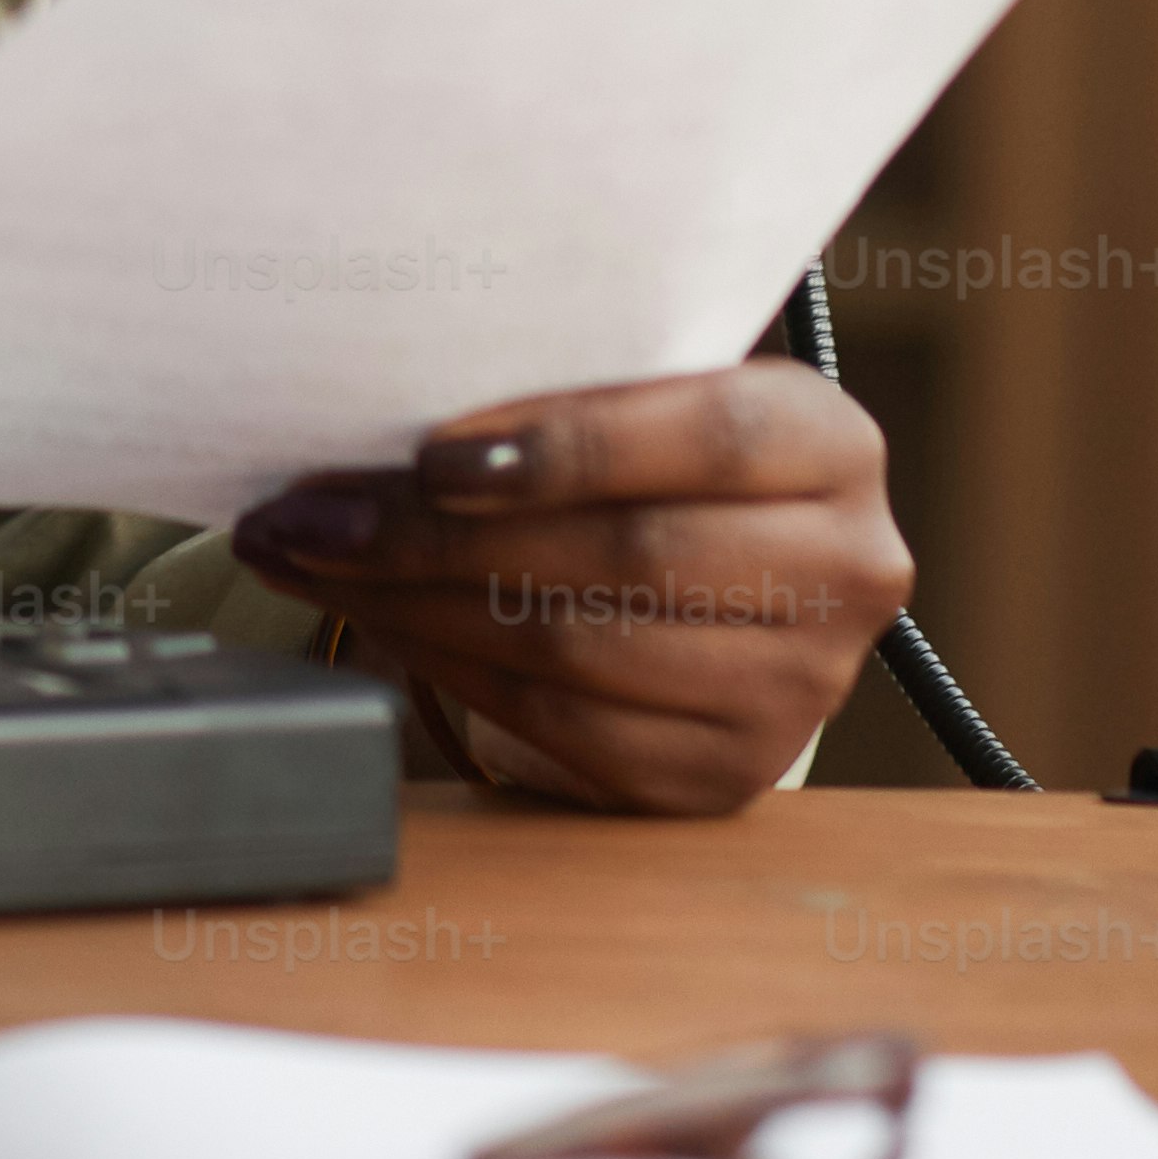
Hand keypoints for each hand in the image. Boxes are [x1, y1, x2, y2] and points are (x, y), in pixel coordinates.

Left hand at [226, 365, 906, 815]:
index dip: (567, 445)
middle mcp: (843, 571)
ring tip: (314, 557)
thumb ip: (571, 385)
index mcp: (832, 445)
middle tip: (314, 513)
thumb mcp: (652, 395)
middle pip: (626, 554)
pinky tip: (378, 618)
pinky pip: (560, 724)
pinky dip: (447, 665)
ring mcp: (795, 688)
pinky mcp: (723, 773)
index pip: (710, 436)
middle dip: (443, 533)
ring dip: (416, 602)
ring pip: (578, 645)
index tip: (432, 452)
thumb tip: (379, 392)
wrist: (730, 581)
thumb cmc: (659, 456)